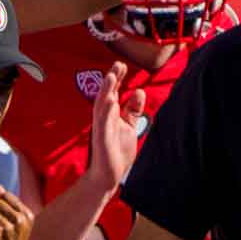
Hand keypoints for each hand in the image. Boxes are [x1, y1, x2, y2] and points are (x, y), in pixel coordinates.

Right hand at [87, 63, 143, 191]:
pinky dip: (106, 113)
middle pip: (106, 95)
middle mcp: (104, 118)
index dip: (117, 78)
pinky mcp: (102, 140)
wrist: (109, 174)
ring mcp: (102, 128)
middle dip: (111, 80)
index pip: (113, 92)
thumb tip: (138, 90)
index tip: (122, 65)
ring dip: (106, 91)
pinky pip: (103, 125)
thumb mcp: (129, 126)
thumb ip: (133, 109)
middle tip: (117, 65)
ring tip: (110, 77)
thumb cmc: (117, 150)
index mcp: (110, 114)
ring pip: (102, 106)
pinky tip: (110, 102)